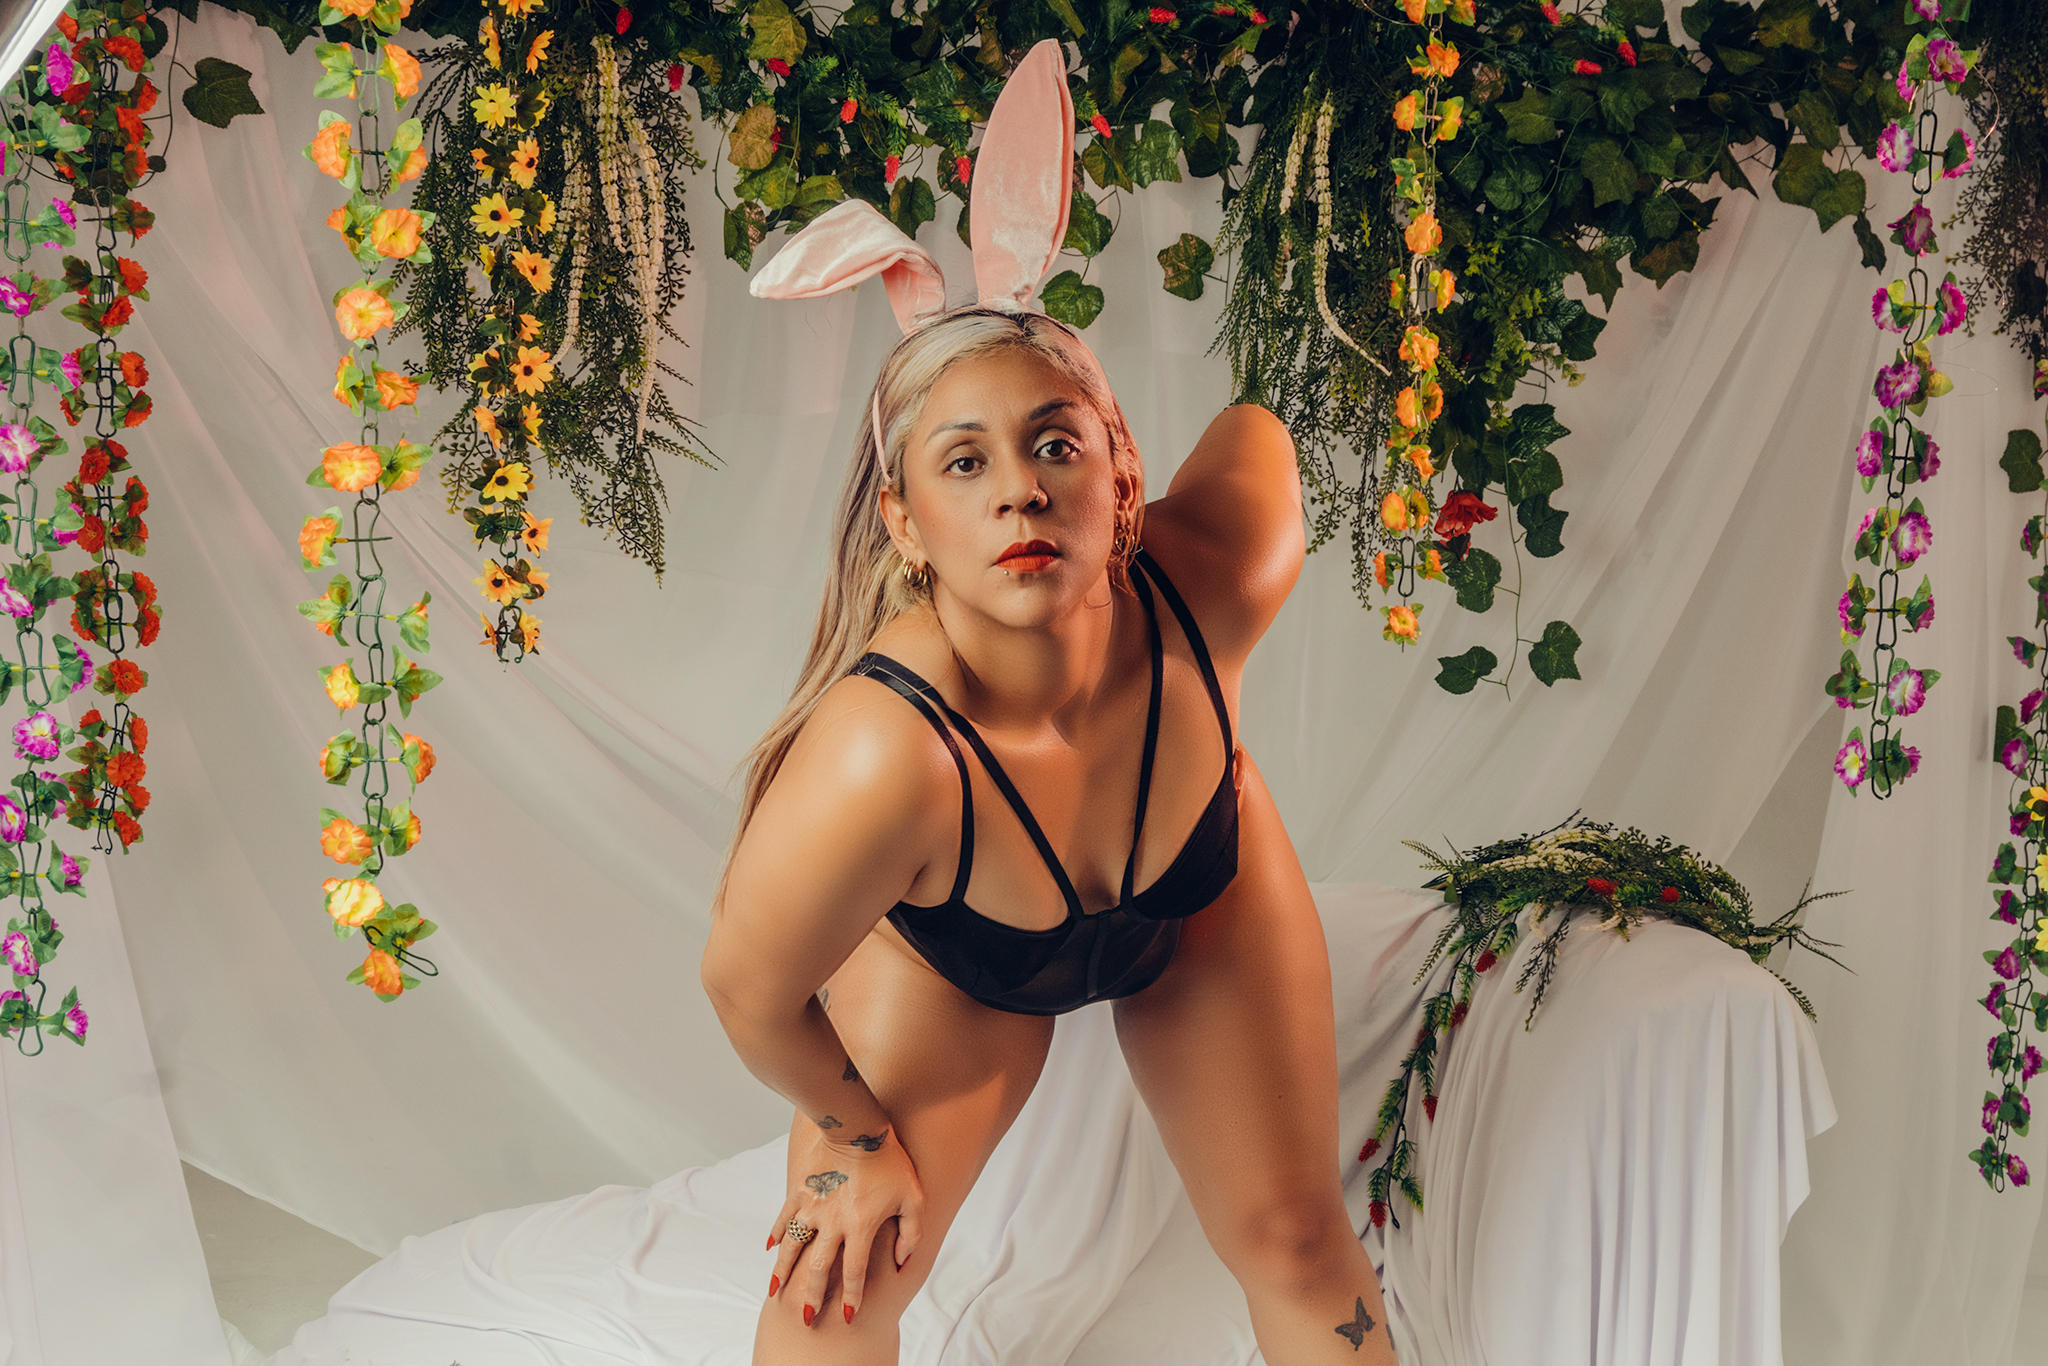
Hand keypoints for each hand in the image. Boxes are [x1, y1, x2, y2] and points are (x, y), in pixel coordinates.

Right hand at [767, 1116, 923, 1328]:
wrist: (857, 1126)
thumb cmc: (890, 1161)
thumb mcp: (913, 1197)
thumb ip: (911, 1232)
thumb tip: (903, 1260)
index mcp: (860, 1226)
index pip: (854, 1271)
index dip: (851, 1295)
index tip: (847, 1314)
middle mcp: (832, 1222)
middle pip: (818, 1268)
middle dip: (811, 1295)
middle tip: (807, 1317)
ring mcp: (812, 1207)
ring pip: (792, 1248)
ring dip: (783, 1272)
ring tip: (775, 1292)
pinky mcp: (799, 1191)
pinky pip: (784, 1218)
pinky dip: (776, 1234)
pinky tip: (770, 1249)